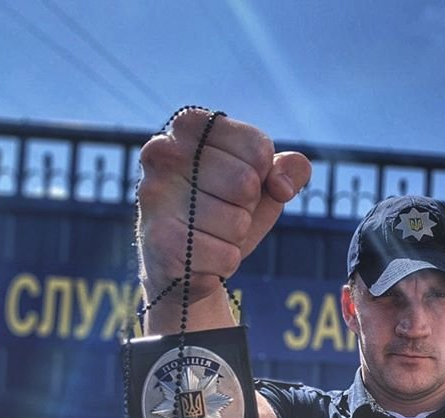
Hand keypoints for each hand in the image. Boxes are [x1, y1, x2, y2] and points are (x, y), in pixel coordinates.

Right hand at [136, 109, 311, 301]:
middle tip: (220, 213)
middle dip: (246, 208)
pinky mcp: (158, 240)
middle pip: (246, 184)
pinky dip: (223, 264)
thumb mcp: (263, 184)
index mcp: (190, 125)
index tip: (235, 185)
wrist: (182, 265)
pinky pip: (225, 257)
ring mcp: (155, 193)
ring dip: (234, 238)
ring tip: (207, 234)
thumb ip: (289, 169)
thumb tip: (283, 186)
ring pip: (237, 223)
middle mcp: (162, 150)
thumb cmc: (225, 212)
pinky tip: (199, 258)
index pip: (259, 149)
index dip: (262, 176)